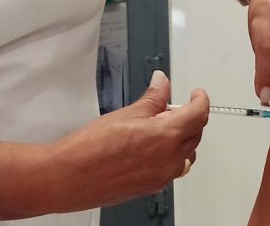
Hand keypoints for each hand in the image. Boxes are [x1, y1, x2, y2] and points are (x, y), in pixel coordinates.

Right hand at [45, 70, 208, 211]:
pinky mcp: (152, 186)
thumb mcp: (126, 113)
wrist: (69, 178)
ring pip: (187, 153)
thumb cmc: (90, 149)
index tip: (196, 94)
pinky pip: (173, 168)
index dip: (200, 100)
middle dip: (190, 117)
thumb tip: (162, 83)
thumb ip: (152, 98)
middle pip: (195, 134)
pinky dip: (171, 154)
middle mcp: (169, 159)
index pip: (198, 114)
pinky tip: (152, 146)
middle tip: (173, 105)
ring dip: (182, 137)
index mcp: (166, 136)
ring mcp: (162, 176)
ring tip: (160, 125)